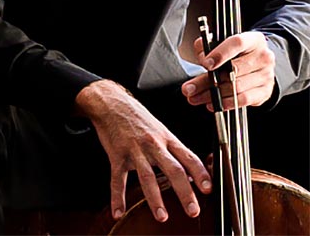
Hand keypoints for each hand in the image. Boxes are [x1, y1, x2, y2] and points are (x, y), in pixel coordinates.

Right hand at [75, 80, 211, 222]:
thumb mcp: (160, 129)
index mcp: (167, 138)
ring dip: (155, 198)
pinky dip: (117, 197)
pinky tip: (118, 211)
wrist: (110, 103)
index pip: (189, 157)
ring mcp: (134, 150)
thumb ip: (175, 151)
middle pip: (173, 169)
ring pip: (147, 176)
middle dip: (184, 191)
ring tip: (162, 216)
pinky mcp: (116, 155)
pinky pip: (117, 179)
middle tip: (193, 210)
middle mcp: (153, 145)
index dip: (200, 173)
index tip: (208, 188)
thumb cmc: (137, 117)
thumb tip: (191, 173)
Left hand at [181, 31, 274, 109]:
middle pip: (233, 70)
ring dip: (212, 94)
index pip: (237, 43)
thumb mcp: (223, 43)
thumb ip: (208, 46)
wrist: (258, 64)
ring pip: (236, 87)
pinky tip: (212, 103)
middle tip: (188, 88)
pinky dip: (226, 103)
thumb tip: (202, 56)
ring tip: (195, 97)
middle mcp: (263, 57)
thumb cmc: (237, 52)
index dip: (220, 53)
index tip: (205, 64)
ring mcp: (266, 75)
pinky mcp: (265, 91)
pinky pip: (243, 99)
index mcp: (253, 40)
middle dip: (206, 81)